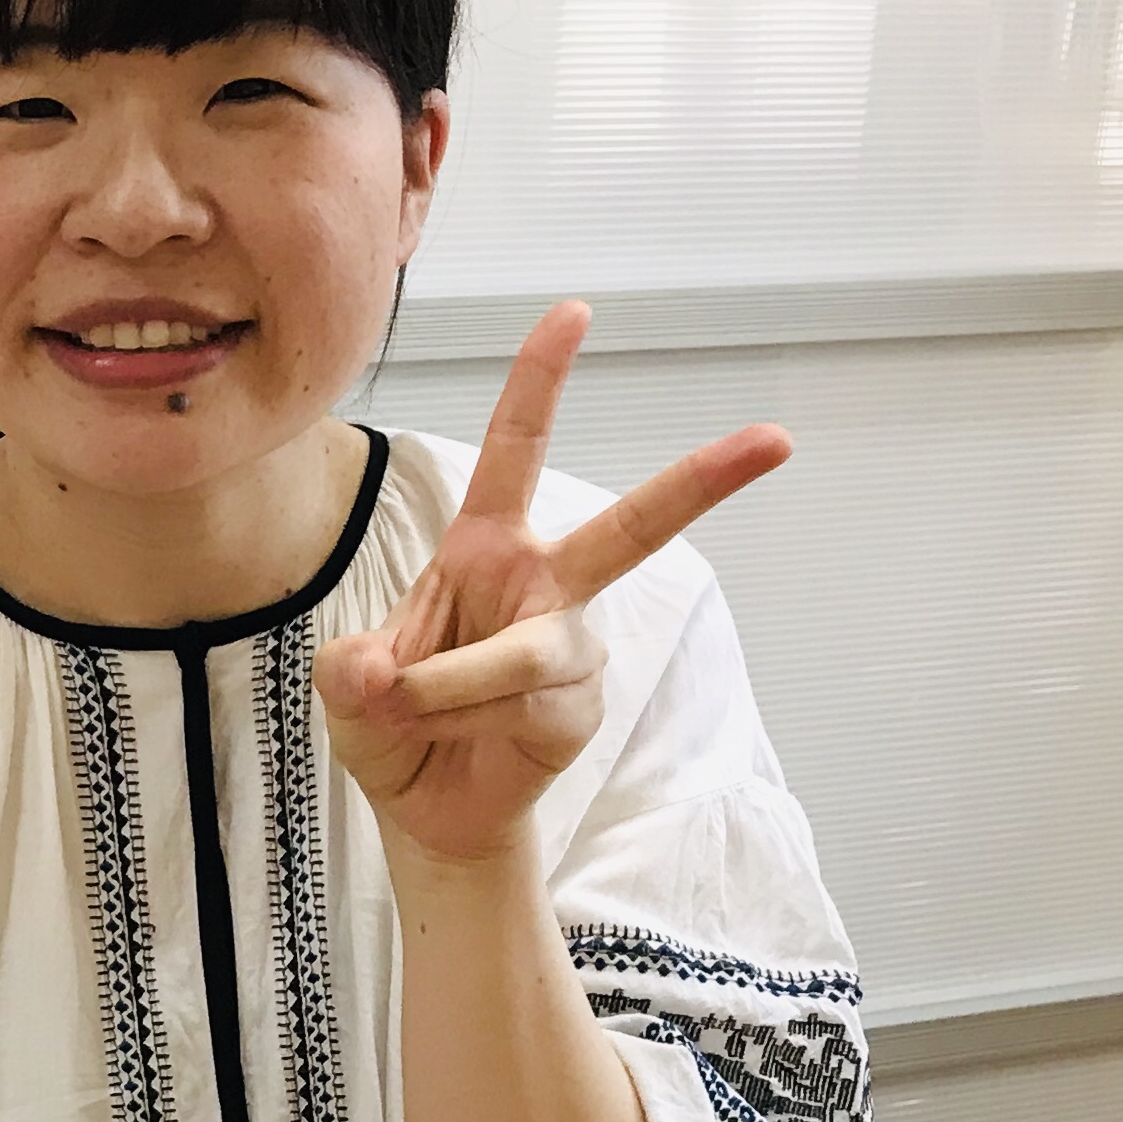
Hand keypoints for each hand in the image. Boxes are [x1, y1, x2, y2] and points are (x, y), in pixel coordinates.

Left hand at [315, 302, 787, 868]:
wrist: (427, 809)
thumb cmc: (394, 720)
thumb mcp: (347, 682)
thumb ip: (352, 667)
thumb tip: (381, 672)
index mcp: (485, 547)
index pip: (515, 453)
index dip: (538, 382)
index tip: (574, 312)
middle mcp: (544, 586)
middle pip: (631, 528)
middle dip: (702, 482)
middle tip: (776, 440)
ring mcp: (573, 647)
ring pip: (522, 651)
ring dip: (447, 685)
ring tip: (400, 706)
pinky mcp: (583, 707)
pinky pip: (517, 704)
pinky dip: (459, 722)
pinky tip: (452, 740)